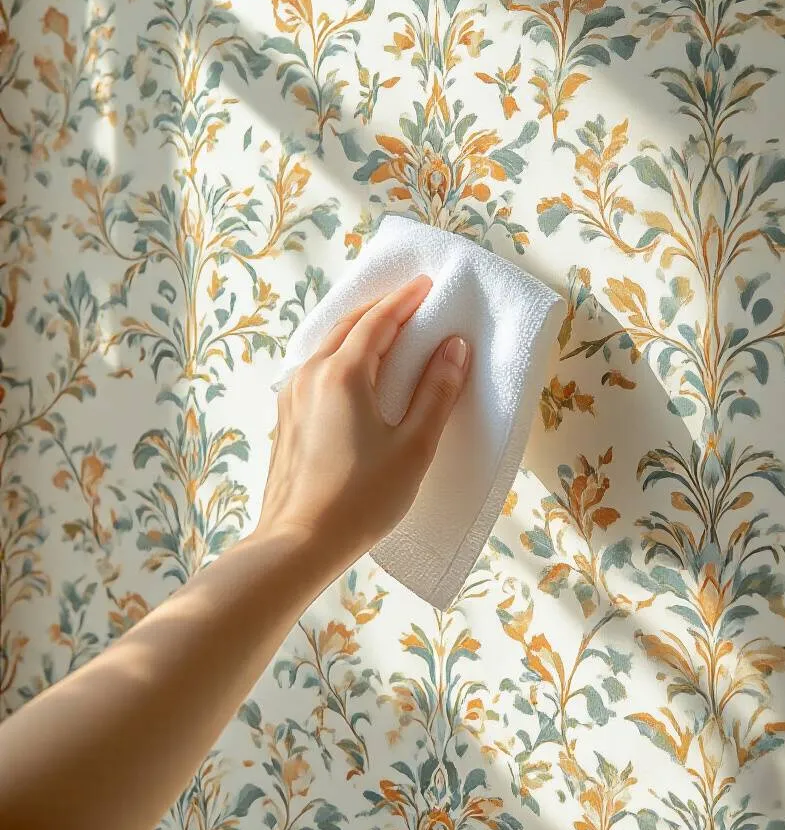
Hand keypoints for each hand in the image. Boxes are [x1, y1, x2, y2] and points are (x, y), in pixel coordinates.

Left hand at [255, 274, 469, 574]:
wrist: (298, 544)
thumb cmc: (361, 499)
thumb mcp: (413, 446)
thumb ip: (436, 392)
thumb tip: (454, 348)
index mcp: (342, 373)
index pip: (378, 321)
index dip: (405, 300)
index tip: (427, 285)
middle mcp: (310, 374)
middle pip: (348, 325)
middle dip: (381, 308)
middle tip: (411, 299)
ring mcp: (292, 395)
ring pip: (328, 345)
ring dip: (359, 328)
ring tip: (386, 326)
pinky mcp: (286, 416)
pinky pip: (316, 366)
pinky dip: (341, 352)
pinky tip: (354, 368)